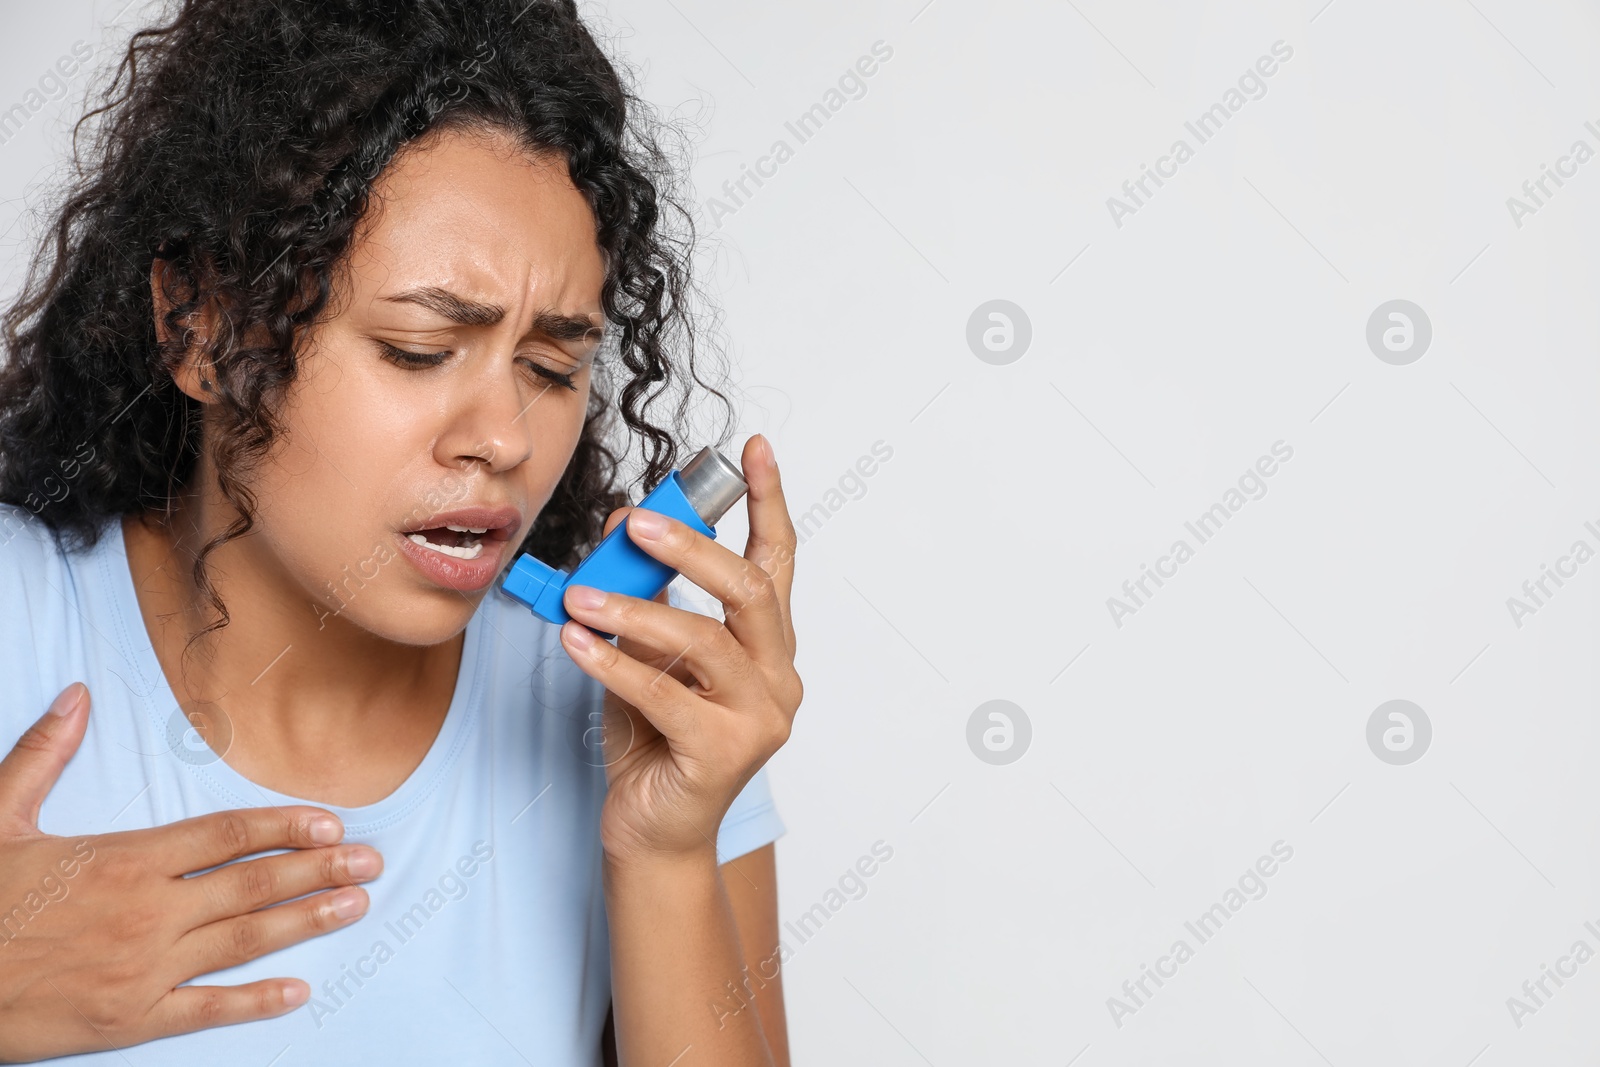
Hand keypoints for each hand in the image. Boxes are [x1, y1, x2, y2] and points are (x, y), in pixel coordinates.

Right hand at [0, 683, 382, 1061]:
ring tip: (356, 906)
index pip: (226, 835)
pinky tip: (298, 993)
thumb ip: (43, 756)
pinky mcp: (131, 1019)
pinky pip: (207, 1008)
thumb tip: (76, 696)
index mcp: (124, 859)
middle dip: (319, 870)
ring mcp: (143, 969)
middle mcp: (146, 912)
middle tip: (372, 862)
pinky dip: (255, 1001)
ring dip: (306, 922)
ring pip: (244, 941)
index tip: (331, 821)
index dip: (284, 827)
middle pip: (252, 885)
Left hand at [559, 434, 801, 864]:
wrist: (651, 833)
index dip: (769, 501)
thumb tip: (626, 526)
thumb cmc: (652, 741)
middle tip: (640, 522)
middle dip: (694, 548)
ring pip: (706, 642)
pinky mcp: (724, 755)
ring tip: (582, 594)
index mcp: (766, 646)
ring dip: (637, 610)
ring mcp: (760, 719)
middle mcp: (777, 677)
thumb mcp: (648, 655)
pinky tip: (577, 642)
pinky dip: (617, 665)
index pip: (776, 561)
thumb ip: (648, 597)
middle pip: (749, 591)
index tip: (754, 448)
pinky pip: (666, 696)